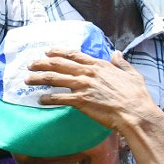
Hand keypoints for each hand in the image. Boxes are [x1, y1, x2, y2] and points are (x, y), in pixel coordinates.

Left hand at [26, 50, 158, 131]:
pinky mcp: (80, 100)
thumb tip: (116, 53)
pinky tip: (40, 99)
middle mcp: (88, 73)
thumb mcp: (132, 74)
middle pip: (58, 64)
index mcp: (99, 65)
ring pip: (53, 79)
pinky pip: (58, 97)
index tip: (47, 51)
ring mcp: (82, 86)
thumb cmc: (136, 95)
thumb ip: (121, 63)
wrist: (135, 112)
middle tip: (30, 64)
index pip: (74, 55)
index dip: (58, 52)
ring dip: (38, 78)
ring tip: (27, 80)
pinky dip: (47, 98)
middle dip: (41, 63)